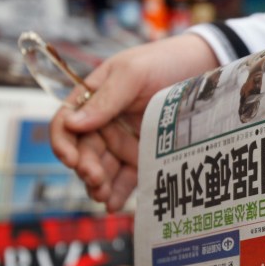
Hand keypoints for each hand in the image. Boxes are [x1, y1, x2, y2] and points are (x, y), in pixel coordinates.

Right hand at [51, 34, 219, 211]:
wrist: (202, 67)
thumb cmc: (162, 61)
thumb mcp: (132, 74)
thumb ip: (105, 100)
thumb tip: (72, 124)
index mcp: (92, 99)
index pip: (66, 124)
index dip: (63, 143)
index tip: (71, 159)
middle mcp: (104, 123)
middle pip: (85, 151)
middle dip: (86, 168)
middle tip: (95, 179)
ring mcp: (124, 140)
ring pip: (103, 168)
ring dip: (99, 184)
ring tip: (103, 196)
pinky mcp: (144, 155)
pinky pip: (127, 177)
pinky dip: (119, 191)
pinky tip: (114, 203)